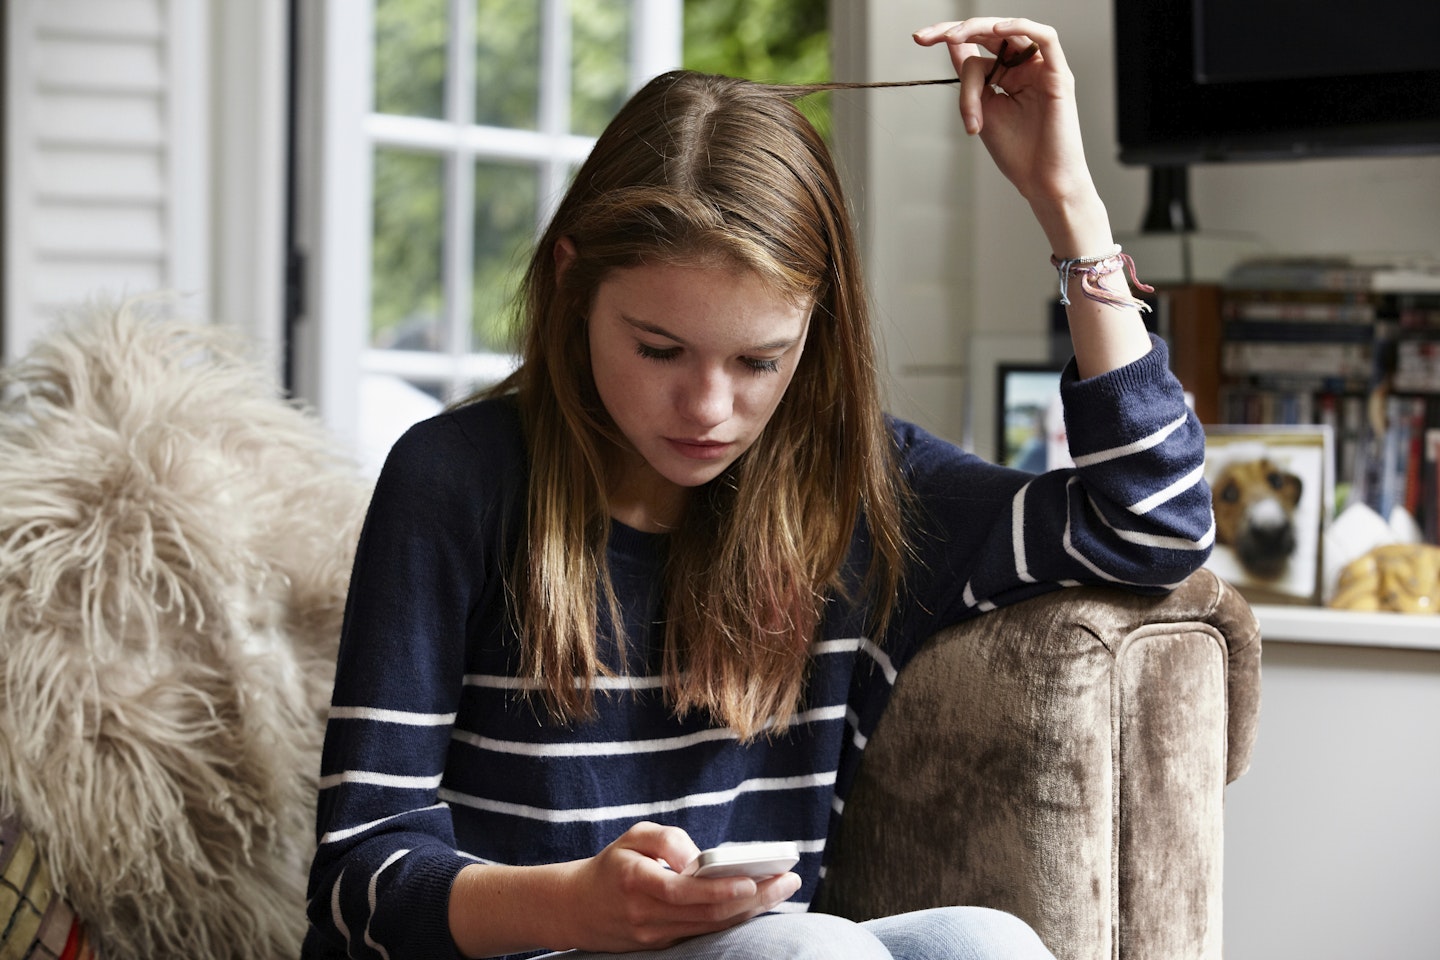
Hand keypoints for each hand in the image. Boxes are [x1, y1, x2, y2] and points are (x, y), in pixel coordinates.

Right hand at [553, 822, 801, 952]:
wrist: (577, 907)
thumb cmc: (612, 865)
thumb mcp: (633, 836)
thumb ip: (668, 840)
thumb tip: (700, 859)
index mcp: (635, 882)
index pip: (684, 892)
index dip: (720, 888)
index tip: (752, 878)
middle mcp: (646, 915)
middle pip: (708, 914)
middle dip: (752, 899)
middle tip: (788, 881)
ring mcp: (654, 936)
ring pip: (710, 928)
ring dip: (749, 911)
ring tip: (780, 890)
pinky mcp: (662, 945)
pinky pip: (703, 933)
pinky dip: (732, 920)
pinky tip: (756, 904)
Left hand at [912, 18, 1100, 232]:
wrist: (1040, 182)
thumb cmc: (1016, 152)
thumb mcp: (981, 109)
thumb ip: (970, 79)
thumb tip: (952, 45)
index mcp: (1005, 75)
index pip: (975, 46)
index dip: (947, 37)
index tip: (918, 39)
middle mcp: (1024, 67)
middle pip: (989, 32)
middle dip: (955, 30)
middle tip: (927, 37)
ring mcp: (1042, 69)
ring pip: (1009, 34)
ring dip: (979, 29)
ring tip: (953, 37)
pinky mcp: (1059, 75)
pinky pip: (1046, 38)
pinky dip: (1021, 27)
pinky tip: (997, 28)